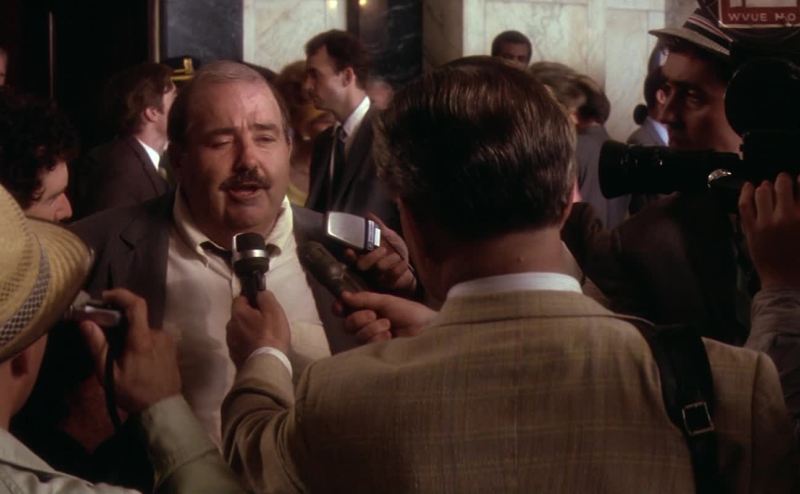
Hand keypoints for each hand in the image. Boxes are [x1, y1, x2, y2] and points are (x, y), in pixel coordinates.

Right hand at [79, 289, 180, 413]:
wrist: (162, 408)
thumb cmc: (133, 392)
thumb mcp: (109, 373)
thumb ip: (97, 346)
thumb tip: (85, 323)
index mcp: (143, 339)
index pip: (137, 305)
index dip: (121, 295)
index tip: (105, 296)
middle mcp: (159, 334)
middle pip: (136, 318)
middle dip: (118, 321)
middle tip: (103, 333)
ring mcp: (167, 340)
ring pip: (143, 329)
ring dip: (129, 334)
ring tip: (117, 352)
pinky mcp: (171, 347)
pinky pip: (151, 337)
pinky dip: (139, 340)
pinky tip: (132, 357)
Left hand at [226, 290, 290, 368]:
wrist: (265, 365)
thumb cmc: (271, 335)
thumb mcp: (274, 311)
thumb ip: (265, 297)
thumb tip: (259, 293)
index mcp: (237, 313)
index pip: (239, 298)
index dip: (250, 299)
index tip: (262, 306)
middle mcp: (229, 326)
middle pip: (239, 315)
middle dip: (249, 316)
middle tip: (264, 322)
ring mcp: (230, 342)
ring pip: (239, 330)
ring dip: (247, 331)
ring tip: (262, 337)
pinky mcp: (234, 355)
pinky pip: (240, 344)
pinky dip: (247, 343)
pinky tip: (257, 348)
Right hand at [335, 291, 435, 343]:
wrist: (426, 328)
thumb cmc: (409, 313)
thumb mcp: (386, 301)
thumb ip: (364, 298)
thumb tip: (343, 295)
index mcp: (368, 310)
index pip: (345, 311)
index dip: (339, 309)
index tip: (340, 307)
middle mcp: (367, 325)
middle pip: (347, 324)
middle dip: (358, 318)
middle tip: (374, 314)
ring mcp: (372, 339)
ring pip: (357, 335)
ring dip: (372, 327)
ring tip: (388, 325)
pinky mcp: (376, 351)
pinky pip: (366, 344)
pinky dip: (377, 337)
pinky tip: (390, 336)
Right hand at [345, 213, 416, 295]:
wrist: (411, 266)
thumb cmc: (396, 250)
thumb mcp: (388, 236)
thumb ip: (378, 227)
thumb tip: (369, 214)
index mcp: (365, 255)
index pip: (351, 257)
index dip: (349, 255)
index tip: (349, 250)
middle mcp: (368, 268)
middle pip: (361, 265)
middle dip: (372, 257)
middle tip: (383, 250)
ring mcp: (378, 277)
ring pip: (379, 268)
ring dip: (391, 259)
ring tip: (397, 256)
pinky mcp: (388, 284)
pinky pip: (392, 275)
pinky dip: (400, 266)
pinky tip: (404, 263)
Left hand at [739, 173, 799, 289]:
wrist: (785, 282)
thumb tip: (798, 199)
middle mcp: (786, 217)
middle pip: (782, 185)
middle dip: (783, 180)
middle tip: (784, 181)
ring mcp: (766, 223)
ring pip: (762, 192)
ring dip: (766, 187)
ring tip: (767, 187)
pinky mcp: (751, 230)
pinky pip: (744, 205)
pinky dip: (745, 193)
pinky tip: (748, 186)